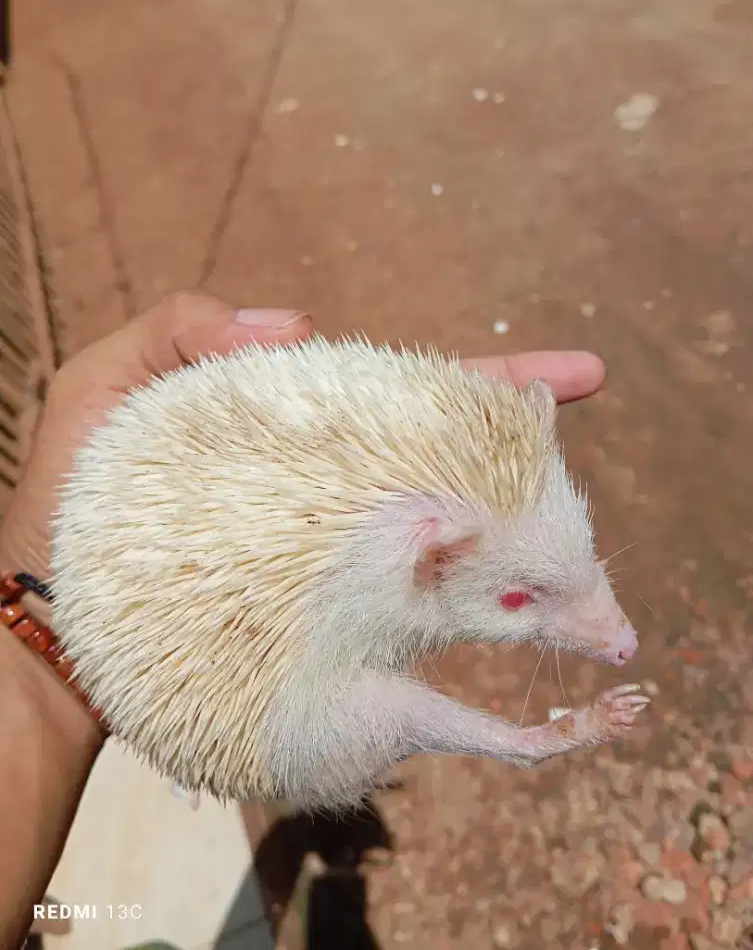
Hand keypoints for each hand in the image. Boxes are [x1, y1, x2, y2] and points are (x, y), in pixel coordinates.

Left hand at [0, 291, 604, 581]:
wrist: (52, 629)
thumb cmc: (70, 505)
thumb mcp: (101, 389)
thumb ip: (179, 330)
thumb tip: (299, 326)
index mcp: (292, 428)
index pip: (397, 387)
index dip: (481, 375)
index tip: (565, 374)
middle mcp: (324, 485)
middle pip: (440, 449)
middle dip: (522, 430)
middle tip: (595, 400)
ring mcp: (327, 548)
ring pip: (433, 518)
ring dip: (509, 515)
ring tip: (579, 520)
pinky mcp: (319, 607)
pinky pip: (397, 586)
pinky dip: (454, 583)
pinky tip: (510, 585)